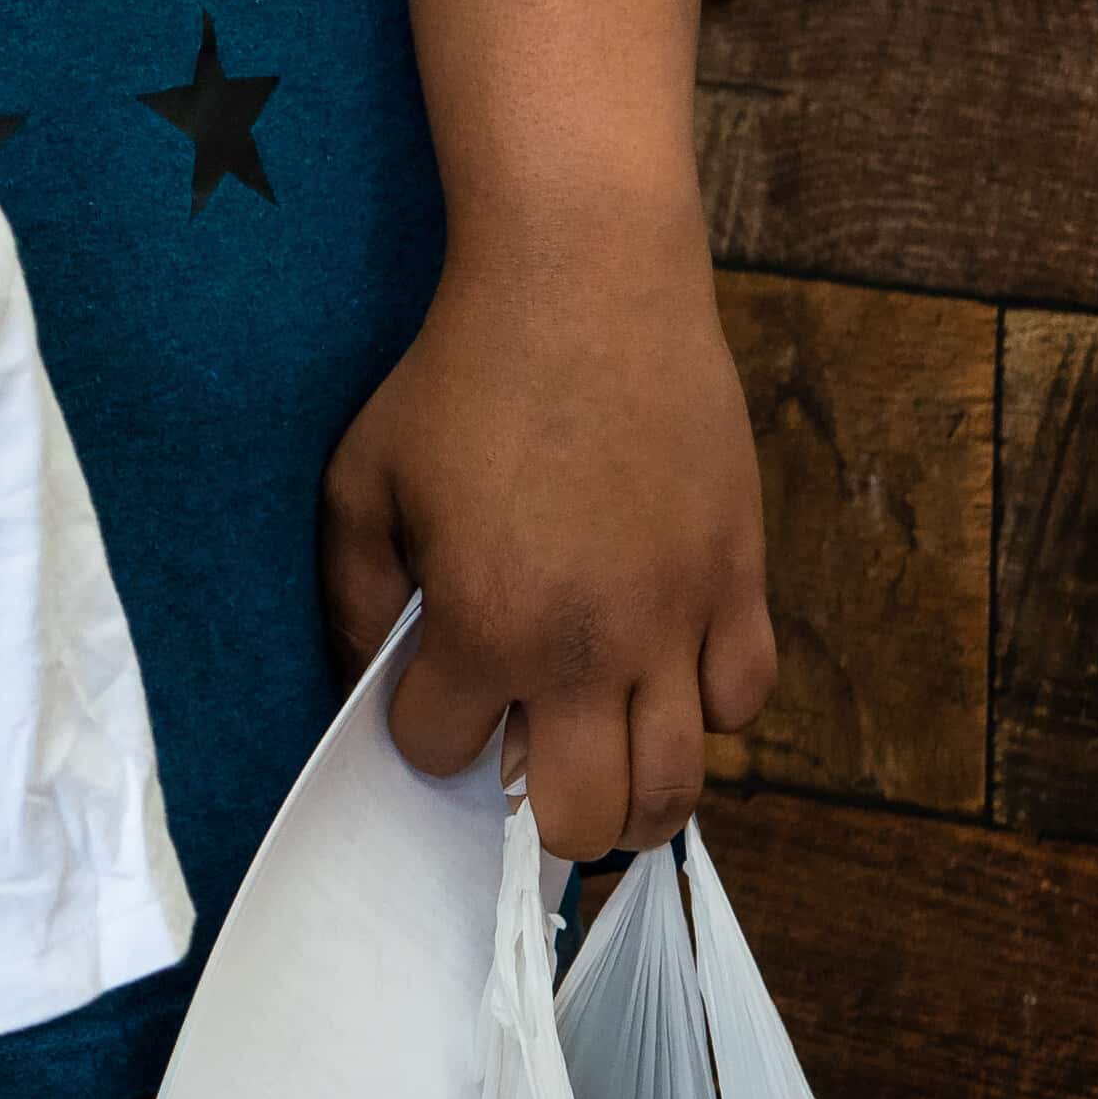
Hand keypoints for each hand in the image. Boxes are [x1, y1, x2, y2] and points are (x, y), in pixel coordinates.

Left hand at [329, 212, 778, 863]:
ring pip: (678, 786)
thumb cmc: (461, 373)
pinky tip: (669, 676)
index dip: (425, 729)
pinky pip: (744, 698)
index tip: (427, 694)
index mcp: (488, 627)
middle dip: (537, 811)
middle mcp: (590, 648)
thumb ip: (353, 591)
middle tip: (524, 767)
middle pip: (580, 816)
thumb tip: (362, 673)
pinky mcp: (738, 576)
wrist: (586, 282)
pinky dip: (709, 709)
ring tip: (602, 765)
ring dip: (632, 794)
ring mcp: (677, 619)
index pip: (445, 752)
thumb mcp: (363, 477)